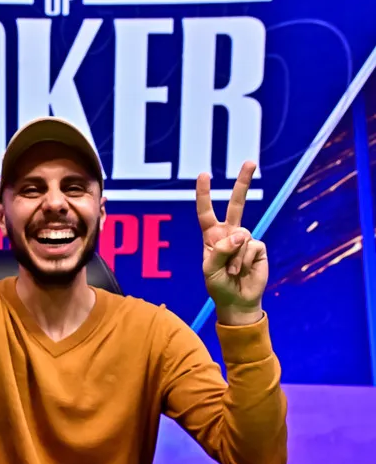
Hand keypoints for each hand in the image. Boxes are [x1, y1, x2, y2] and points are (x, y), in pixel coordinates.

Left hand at [196, 162, 267, 322]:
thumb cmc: (218, 286)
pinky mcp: (259, 248)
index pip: (206, 212)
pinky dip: (246, 260)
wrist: (237, 301)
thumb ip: (220, 250)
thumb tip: (240, 234)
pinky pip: (252, 247)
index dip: (204, 194)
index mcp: (212, 237)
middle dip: (243, 183)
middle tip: (251, 162)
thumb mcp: (209, 270)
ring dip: (235, 258)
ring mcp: (245, 240)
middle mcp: (229, 234)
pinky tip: (244, 271)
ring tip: (233, 272)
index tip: (203, 175)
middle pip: (236, 204)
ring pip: (241, 237)